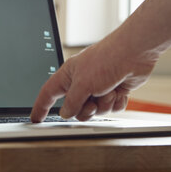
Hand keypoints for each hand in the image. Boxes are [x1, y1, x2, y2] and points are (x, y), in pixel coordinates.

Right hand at [30, 31, 157, 121]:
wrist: (134, 53)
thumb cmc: (107, 59)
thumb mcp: (83, 84)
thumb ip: (72, 102)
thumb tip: (65, 113)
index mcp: (68, 75)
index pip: (49, 93)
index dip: (41, 107)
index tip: (36, 118)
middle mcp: (82, 81)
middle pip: (75, 108)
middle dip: (86, 109)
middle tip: (92, 103)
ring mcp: (98, 86)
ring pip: (95, 110)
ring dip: (104, 104)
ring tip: (109, 92)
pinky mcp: (114, 90)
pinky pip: (111, 108)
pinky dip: (116, 103)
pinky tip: (119, 91)